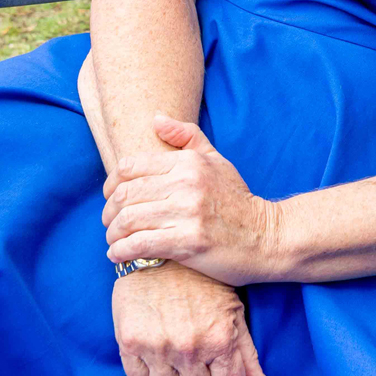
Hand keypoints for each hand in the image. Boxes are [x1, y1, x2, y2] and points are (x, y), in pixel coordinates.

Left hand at [104, 113, 284, 286]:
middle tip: (110, 223)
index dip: (110, 184)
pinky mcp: (188, 243)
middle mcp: (187, 184)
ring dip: (113, 234)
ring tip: (114, 241)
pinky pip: (140, 245)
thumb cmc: (237, 200)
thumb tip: (156, 119)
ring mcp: (188, 213)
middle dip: (108, 212)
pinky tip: (118, 255)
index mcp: (190, 163)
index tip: (110, 198)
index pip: (130, 167)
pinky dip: (121, 251)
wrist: (266, 237)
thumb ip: (187, 137)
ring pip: (128, 221)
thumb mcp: (217, 161)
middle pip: (124, 195)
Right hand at [112, 261, 274, 375]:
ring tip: (176, 364)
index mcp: (220, 340)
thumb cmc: (204, 282)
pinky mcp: (130, 342)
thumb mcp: (233, 312)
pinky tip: (156, 356)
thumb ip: (248, 354)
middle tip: (198, 366)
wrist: (163, 252)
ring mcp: (158, 347)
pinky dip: (147, 375)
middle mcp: (189, 348)